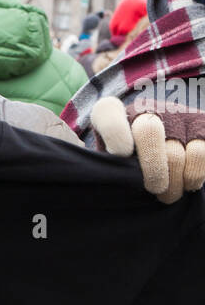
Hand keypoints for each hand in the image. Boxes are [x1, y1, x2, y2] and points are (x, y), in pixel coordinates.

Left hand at [90, 96, 204, 202]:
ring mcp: (175, 114)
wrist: (157, 147)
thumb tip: (117, 181)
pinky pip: (199, 153)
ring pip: (175, 151)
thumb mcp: (109, 163)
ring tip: (168, 195)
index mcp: (113, 114)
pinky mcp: (199, 124)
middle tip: (154, 189)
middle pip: (148, 131)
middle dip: (152, 169)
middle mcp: (145, 109)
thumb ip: (108, 168)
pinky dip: (193, 174)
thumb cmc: (126, 163)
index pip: (109, 113)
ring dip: (173, 181)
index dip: (116, 133)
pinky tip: (187, 183)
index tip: (121, 153)